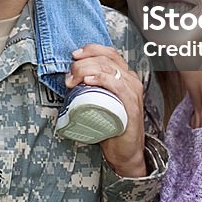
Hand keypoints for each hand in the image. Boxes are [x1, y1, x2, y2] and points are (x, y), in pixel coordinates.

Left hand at [65, 44, 147, 177]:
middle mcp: (132, 81)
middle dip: (83, 63)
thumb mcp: (102, 101)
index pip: (109, 53)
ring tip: (73, 81)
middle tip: (69, 76)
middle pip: (106, 59)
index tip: (74, 56)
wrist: (125, 152)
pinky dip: (101, 79)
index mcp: (126, 76)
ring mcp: (133, 92)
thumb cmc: (112, 127)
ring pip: (109, 69)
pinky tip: (88, 81)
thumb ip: (92, 89)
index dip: (91, 50)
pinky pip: (117, 85)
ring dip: (86, 70)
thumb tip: (70, 79)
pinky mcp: (131, 105)